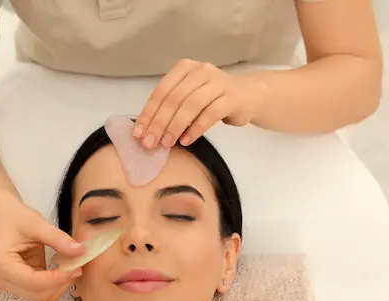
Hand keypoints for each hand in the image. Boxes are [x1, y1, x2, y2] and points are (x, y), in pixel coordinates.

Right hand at [0, 192, 84, 300]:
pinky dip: (55, 282)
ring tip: (71, 266)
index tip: (77, 268)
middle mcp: (4, 280)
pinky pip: (41, 290)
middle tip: (78, 267)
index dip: (58, 279)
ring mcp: (10, 284)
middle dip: (61, 283)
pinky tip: (62, 268)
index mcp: (4, 265)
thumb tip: (81, 251)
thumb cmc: (15, 217)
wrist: (1, 216)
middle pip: (39, 294)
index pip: (35, 282)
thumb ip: (58, 239)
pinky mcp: (19, 284)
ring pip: (42, 295)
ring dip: (59, 285)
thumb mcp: (37, 224)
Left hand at [132, 59, 268, 147]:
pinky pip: (210, 113)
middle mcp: (201, 70)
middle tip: (150, 143)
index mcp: (185, 68)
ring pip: (191, 105)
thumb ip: (172, 107)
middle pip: (174, 98)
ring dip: (175, 126)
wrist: (250, 95)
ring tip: (167, 143)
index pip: (161, 91)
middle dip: (159, 123)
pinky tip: (186, 140)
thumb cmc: (213, 98)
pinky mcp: (232, 97)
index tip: (138, 134)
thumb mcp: (190, 97)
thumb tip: (148, 131)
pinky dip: (196, 128)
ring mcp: (218, 82)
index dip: (148, 113)